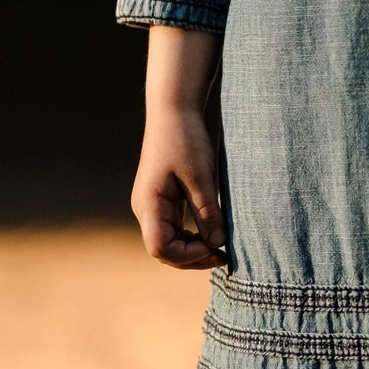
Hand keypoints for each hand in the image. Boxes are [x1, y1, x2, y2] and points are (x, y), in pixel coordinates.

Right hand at [132, 105, 227, 269]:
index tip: (216, 248)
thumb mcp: (201, 177)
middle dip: (193, 257)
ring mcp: (151, 205)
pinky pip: (171, 228)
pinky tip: (209, 233)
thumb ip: (207, 213)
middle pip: (163, 249)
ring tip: (219, 246)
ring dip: (192, 249)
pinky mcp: (161, 199)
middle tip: (224, 255)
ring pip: (168, 240)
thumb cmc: (185, 139)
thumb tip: (217, 244)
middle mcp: (145, 209)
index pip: (161, 248)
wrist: (174, 111)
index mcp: (149, 204)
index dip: (188, 256)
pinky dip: (190, 236)